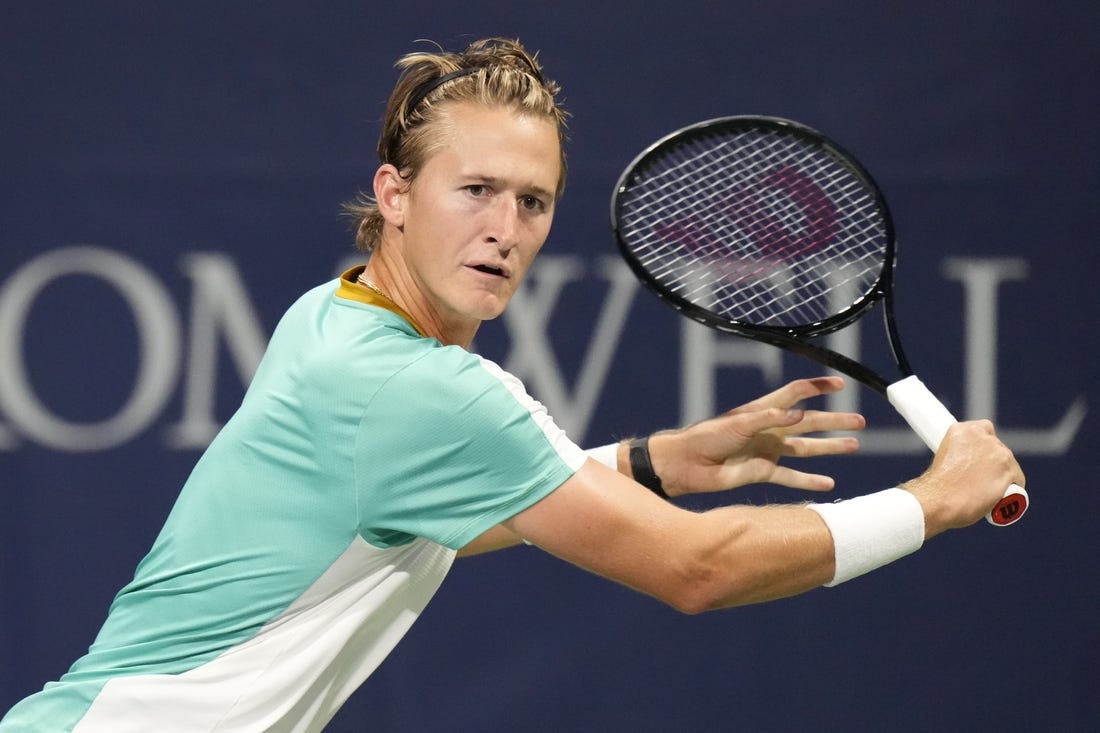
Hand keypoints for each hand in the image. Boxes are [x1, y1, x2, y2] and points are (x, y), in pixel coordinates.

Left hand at [649, 377, 865, 496]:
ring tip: (854, 445)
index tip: (840, 384)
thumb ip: (770, 418)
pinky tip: (829, 483)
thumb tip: (801, 414)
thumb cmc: (707, 437)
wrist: (686, 465)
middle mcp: (770, 429)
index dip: (817, 387)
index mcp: (763, 410)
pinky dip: (809, 480)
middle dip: (834, 421)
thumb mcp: (739, 424)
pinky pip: (791, 477)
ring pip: (806, 449)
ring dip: (830, 448)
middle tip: (860, 421)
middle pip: (809, 422)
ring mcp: (768, 451)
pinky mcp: (762, 472)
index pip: (796, 393)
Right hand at [901, 420, 1024, 537]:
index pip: (985, 429)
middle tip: (981, 479)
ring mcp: (998, 453)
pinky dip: (1012, 490)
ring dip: (1002, 476)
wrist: (939, 501)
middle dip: (994, 463)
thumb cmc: (936, 487)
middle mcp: (982, 437)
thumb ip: (959, 454)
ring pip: (1009, 464)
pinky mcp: (1009, 471)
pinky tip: (1000, 497)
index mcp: (962, 430)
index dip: (983, 445)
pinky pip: (1018, 480)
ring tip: (988, 492)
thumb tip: (967, 465)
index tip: (978, 457)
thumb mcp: (942, 458)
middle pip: (999, 448)